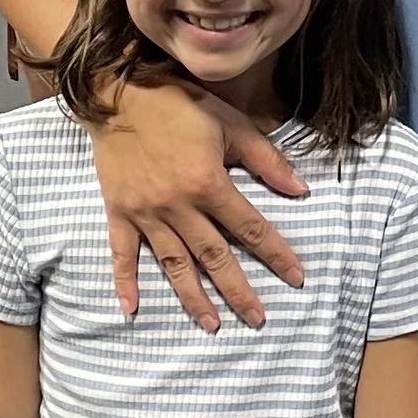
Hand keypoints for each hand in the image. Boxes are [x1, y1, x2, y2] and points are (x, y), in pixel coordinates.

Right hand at [91, 74, 308, 329]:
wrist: (117, 92)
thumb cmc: (179, 104)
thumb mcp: (231, 123)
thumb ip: (267, 160)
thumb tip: (301, 190)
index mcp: (209, 184)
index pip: (251, 228)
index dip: (277, 255)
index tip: (296, 278)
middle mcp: (178, 206)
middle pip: (215, 257)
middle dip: (239, 291)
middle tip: (257, 319)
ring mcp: (146, 213)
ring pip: (174, 263)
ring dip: (193, 297)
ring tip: (212, 325)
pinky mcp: (119, 212)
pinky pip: (122, 253)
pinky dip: (125, 281)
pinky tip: (131, 309)